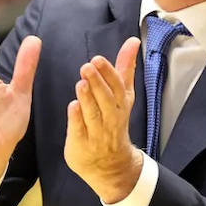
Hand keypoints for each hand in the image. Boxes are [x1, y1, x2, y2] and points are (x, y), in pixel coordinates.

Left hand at [64, 42, 142, 203]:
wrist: (111, 164)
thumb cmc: (114, 122)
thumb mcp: (123, 95)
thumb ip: (125, 68)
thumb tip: (133, 41)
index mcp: (121, 103)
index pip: (117, 86)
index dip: (108, 73)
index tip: (98, 59)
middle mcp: (111, 117)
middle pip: (106, 99)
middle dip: (98, 83)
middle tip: (87, 67)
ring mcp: (97, 132)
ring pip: (94, 114)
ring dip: (88, 98)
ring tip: (81, 83)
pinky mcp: (82, 144)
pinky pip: (80, 130)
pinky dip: (77, 119)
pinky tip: (72, 107)